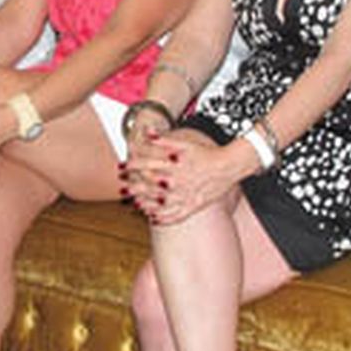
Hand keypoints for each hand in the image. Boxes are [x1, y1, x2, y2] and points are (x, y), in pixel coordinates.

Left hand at [124, 128, 247, 224]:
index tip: (122, 167)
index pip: (147, 166)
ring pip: (159, 204)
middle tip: (122, 188)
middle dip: (133, 187)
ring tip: (134, 203)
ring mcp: (185, 196)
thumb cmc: (206, 154)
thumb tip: (146, 132)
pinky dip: (162, 218)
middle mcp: (177, 182)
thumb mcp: (185, 143)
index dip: (132, 166)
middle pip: (149, 186)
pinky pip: (175, 216)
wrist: (228, 166)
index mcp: (174, 165)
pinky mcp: (193, 206)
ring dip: (144, 204)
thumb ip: (164, 139)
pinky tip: (152, 218)